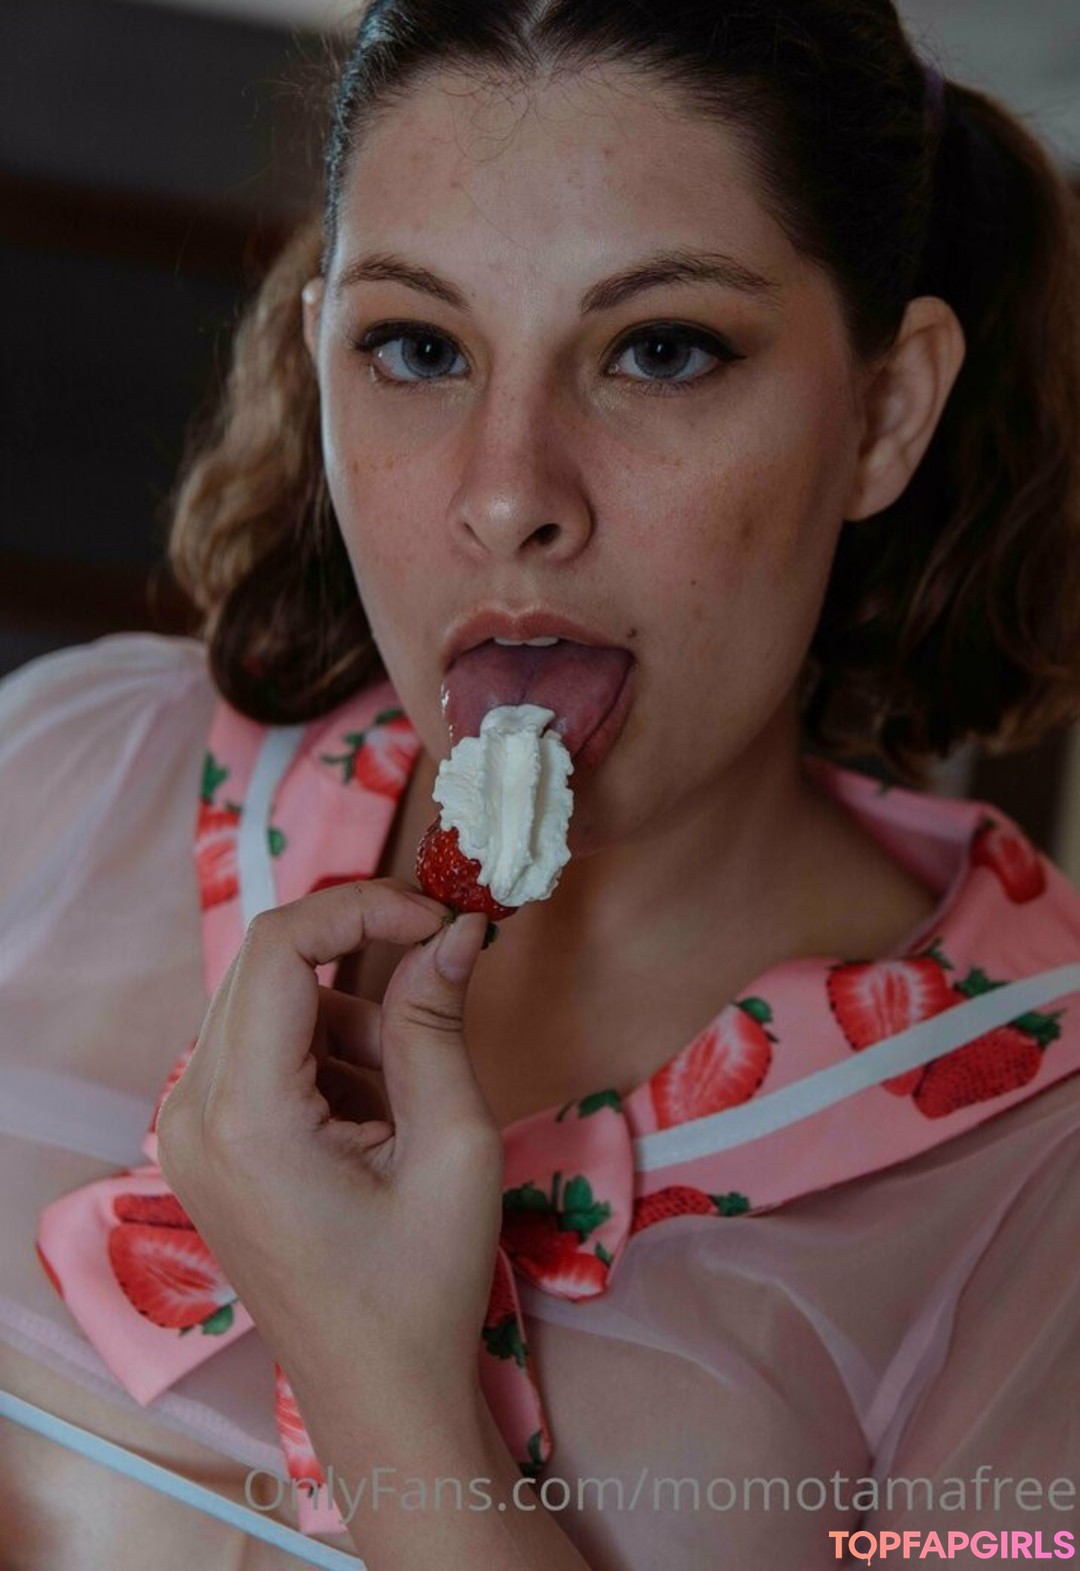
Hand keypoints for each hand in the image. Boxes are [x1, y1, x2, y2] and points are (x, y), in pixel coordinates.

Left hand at [155, 879, 501, 1407]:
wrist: (377, 1392)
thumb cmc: (422, 1285)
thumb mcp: (452, 1146)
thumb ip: (438, 1023)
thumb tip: (456, 927)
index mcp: (243, 1115)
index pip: (279, 947)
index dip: (362, 907)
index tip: (439, 920)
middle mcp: (191, 1112)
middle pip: (268, 968)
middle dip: (361, 954)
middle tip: (442, 965)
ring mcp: (188, 1129)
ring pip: (270, 1006)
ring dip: (349, 1017)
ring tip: (408, 1100)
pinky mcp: (206, 1142)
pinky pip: (265, 1051)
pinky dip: (327, 1055)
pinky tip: (373, 1124)